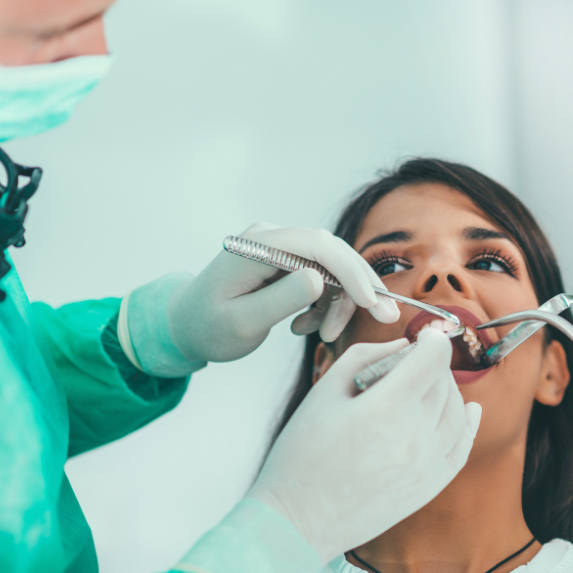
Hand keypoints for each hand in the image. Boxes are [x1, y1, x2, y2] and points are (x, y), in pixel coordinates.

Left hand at [168, 222, 398, 362]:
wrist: (186, 325)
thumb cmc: (208, 327)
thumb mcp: (241, 322)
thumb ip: (280, 299)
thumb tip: (319, 280)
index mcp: (258, 245)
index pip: (318, 246)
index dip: (351, 271)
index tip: (373, 303)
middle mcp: (273, 237)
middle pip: (333, 252)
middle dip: (361, 287)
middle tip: (386, 317)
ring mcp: (281, 248)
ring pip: (333, 268)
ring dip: (339, 303)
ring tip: (322, 334)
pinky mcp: (287, 262)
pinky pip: (323, 278)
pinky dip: (324, 304)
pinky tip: (305, 326)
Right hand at [247, 328, 481, 562]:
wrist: (299, 519)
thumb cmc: (303, 453)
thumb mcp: (324, 391)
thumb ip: (367, 357)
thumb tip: (405, 346)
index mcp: (385, 408)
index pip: (433, 358)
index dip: (431, 340)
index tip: (424, 337)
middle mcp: (414, 436)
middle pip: (444, 383)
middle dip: (431, 366)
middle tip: (408, 366)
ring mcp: (427, 464)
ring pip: (457, 410)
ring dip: (446, 391)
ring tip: (423, 387)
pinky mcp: (431, 485)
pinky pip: (462, 445)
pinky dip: (468, 423)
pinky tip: (469, 409)